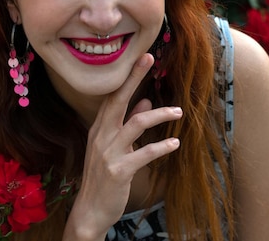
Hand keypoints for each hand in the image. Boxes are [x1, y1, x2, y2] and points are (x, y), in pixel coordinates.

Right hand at [63, 53, 182, 240]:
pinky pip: (144, 153)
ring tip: (179, 111)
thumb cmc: (103, 177)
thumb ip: (127, 124)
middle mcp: (101, 135)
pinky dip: (162, 146)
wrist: (90, 211)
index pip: (113, 96)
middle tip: (150, 59)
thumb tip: (144, 102)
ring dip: (160, 114)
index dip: (128, 76)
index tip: (142, 57)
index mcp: (99, 128)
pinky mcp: (119, 170)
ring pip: (136, 123)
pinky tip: (175, 142)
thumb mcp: (114, 148)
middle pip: (119, 100)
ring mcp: (108, 152)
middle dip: (134, 77)